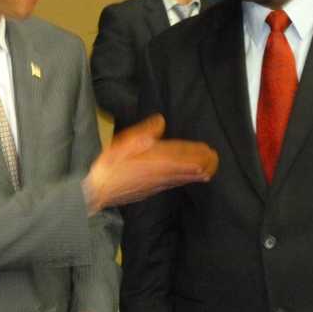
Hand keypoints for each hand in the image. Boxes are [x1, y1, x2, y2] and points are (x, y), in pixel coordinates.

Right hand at [84, 114, 217, 213]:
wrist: (96, 190)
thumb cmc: (109, 165)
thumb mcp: (124, 142)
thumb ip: (145, 132)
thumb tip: (161, 120)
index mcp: (155, 160)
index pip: (182, 156)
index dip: (196, 154)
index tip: (209, 150)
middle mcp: (159, 174)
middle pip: (185, 168)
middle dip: (201, 163)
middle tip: (215, 159)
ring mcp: (156, 184)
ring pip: (180, 178)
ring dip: (195, 173)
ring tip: (208, 171)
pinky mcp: (150, 190)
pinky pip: (172, 183)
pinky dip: (183, 180)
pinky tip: (185, 180)